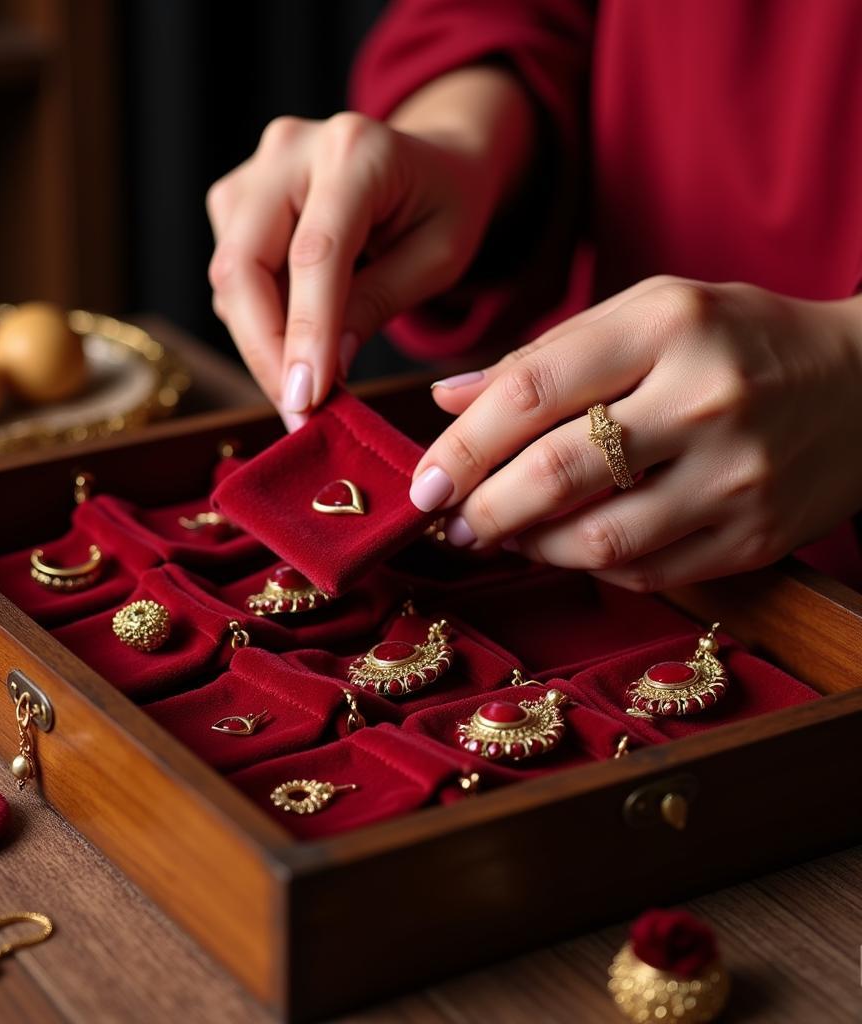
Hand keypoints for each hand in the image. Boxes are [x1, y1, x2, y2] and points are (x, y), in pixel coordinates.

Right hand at [206, 67, 531, 427]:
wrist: (430, 160)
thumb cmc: (443, 207)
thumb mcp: (438, 258)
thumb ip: (379, 303)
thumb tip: (325, 369)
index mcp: (356, 152)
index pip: (314, 255)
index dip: (305, 333)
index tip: (306, 400)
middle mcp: (292, 149)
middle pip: (245, 263)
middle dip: (265, 350)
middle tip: (297, 412)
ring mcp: (255, 171)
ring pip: (230, 274)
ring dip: (260, 341)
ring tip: (306, 384)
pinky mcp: (235, 197)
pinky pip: (232, 274)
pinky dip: (258, 320)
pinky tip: (297, 340)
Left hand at [411, 276, 861, 589]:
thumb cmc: (734, 338)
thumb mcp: (646, 312)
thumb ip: (543, 354)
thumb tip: (446, 397)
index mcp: (666, 327)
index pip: (531, 393)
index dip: (461, 446)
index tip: (423, 482)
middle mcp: (705, 400)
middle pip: (558, 474)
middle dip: (484, 510)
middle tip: (450, 522)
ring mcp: (737, 477)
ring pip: (599, 541)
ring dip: (530, 547)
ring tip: (501, 535)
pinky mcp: (755, 537)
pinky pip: (646, 573)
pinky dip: (590, 567)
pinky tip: (568, 546)